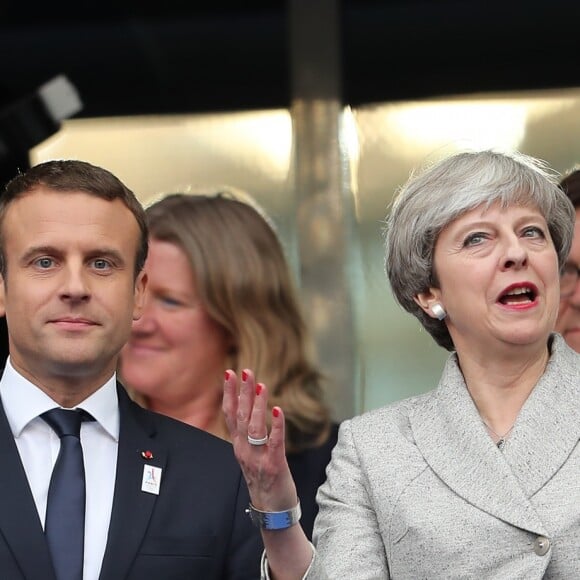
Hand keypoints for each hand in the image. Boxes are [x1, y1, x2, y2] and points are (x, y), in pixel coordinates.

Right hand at [223, 369, 297, 510]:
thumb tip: (247, 409)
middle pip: (241, 416)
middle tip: (245, 371)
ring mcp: (258, 458)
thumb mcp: (249, 455)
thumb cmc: (263, 480)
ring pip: (255, 427)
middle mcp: (245, 450)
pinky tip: (277, 410)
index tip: (228, 373)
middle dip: (242, 392)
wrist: (272, 512)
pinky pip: (275, 443)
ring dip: (257, 405)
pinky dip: (275, 426)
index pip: (230, 415)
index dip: (229, 393)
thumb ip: (247, 434)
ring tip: (261, 386)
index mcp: (239, 445)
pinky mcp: (275, 466)